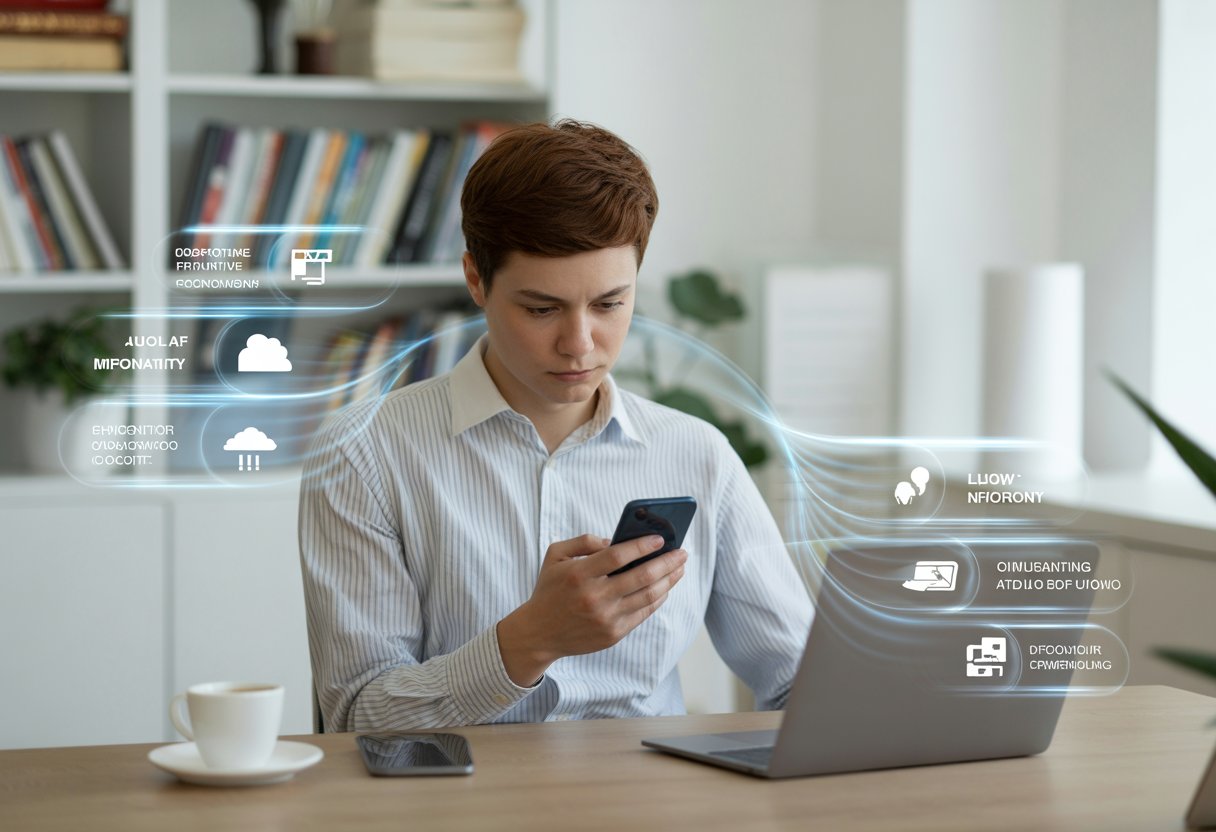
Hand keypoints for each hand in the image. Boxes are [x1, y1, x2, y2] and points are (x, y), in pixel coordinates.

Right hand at [496, 533, 686, 685]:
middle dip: (668, 562)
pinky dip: (658, 598)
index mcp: (579, 574)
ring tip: (679, 568)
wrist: (539, 632)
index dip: (643, 545)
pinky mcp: (613, 634)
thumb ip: (584, 541)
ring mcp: (606, 618)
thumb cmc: (550, 589)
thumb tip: (616, 541)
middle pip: (642, 577)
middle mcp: (595, 597)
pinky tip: (665, 587)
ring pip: (648, 596)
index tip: (661, 539)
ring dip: (669, 580)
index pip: (619, 555)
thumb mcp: (556, 555)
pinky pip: (643, 613)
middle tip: (682, 553)